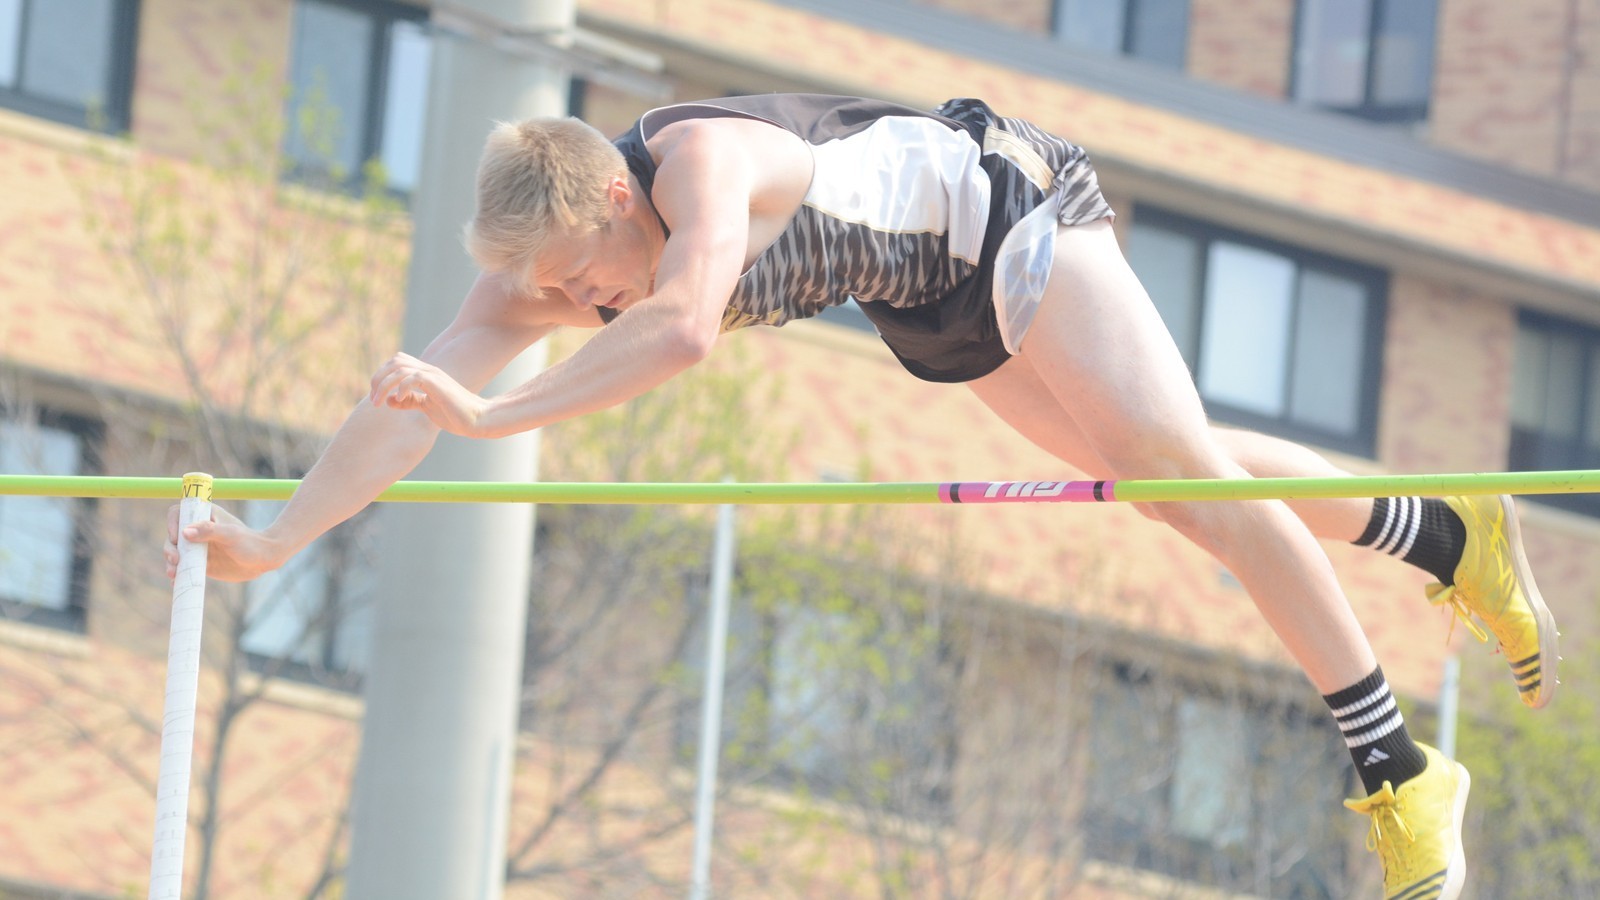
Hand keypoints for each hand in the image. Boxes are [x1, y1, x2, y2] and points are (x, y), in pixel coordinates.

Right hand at [164, 503, 283, 582]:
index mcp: (204, 516)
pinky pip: (183, 568)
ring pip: (176, 553)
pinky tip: (175, 581)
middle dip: (169, 548)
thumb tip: (184, 532)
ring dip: (170, 563)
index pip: (179, 514)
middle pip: (173, 536)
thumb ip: (209, 531)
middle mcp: (198, 531)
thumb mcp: (230, 534)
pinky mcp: (200, 563)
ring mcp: (198, 548)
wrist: (263, 560)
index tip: (175, 537)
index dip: (172, 523)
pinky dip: (177, 573)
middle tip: (176, 559)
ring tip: (173, 574)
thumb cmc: (250, 542)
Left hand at [369, 352, 491, 436]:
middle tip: (373, 399)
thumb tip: (389, 400)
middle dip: (378, 378)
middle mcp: (428, 370)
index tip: (375, 397)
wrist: (477, 419)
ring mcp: (433, 376)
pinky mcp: (438, 384)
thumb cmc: (455, 414)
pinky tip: (400, 399)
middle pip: (394, 361)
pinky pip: (413, 378)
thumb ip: (409, 401)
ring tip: (379, 403)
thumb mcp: (426, 407)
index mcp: (425, 374)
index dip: (381, 376)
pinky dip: (402, 387)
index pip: (396, 362)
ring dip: (384, 385)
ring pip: (400, 368)